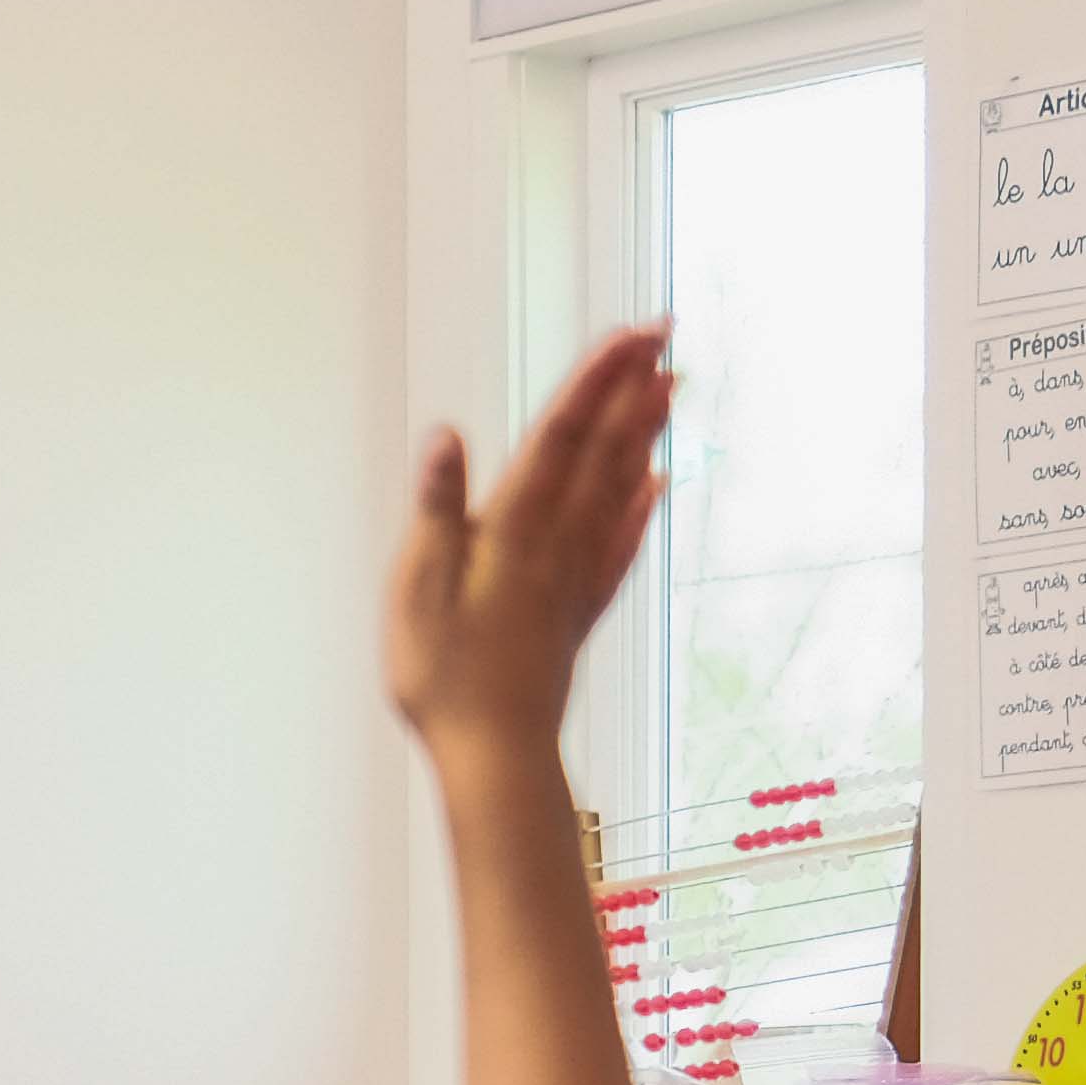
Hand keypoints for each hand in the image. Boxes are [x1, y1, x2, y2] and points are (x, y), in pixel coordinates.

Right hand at [381, 322, 671, 753]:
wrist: (494, 753)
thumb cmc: (442, 676)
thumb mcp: (417, 588)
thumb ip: (437, 508)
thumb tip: (446, 436)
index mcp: (512, 529)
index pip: (560, 435)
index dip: (596, 379)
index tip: (631, 332)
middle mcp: (555, 542)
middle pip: (601, 450)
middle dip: (633, 386)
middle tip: (667, 332)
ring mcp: (573, 575)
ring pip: (617, 487)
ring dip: (643, 432)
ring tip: (669, 384)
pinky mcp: (578, 608)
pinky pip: (618, 544)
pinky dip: (639, 506)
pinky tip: (655, 482)